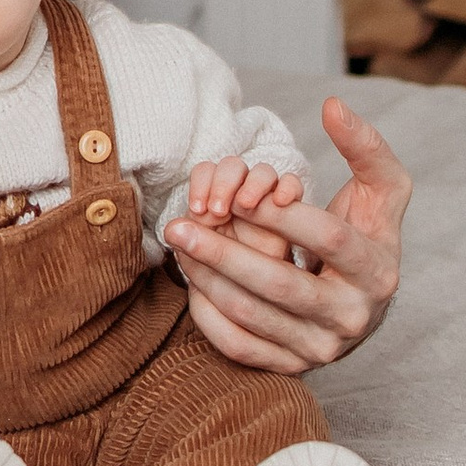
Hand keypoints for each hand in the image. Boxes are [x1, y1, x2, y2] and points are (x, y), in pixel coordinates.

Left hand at [168, 97, 410, 372]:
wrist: (362, 302)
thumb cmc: (367, 234)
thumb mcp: (382, 190)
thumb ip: (365, 146)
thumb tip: (332, 106)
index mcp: (378, 273)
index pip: (329, 241)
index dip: (285, 215)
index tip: (246, 193)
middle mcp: (353, 319)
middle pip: (281, 285)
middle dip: (224, 251)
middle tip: (179, 224)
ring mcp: (321, 348)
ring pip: (252, 315)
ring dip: (206, 277)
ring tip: (178, 243)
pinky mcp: (291, 367)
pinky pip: (238, 346)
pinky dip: (207, 314)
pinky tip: (190, 280)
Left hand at [175, 156, 301, 267]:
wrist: (256, 299)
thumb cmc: (225, 279)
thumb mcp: (203, 263)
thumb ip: (191, 243)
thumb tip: (172, 229)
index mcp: (213, 201)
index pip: (206, 172)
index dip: (201, 183)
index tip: (198, 210)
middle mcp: (239, 197)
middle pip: (233, 166)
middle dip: (223, 182)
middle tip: (218, 210)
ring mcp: (266, 202)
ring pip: (263, 172)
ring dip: (252, 182)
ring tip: (245, 204)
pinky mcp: (291, 213)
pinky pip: (293, 185)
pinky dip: (287, 186)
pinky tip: (279, 201)